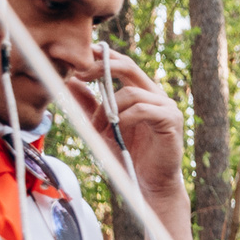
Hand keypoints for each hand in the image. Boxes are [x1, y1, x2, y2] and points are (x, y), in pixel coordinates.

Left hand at [67, 47, 185, 197]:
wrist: (150, 184)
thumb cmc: (129, 156)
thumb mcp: (101, 127)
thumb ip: (88, 105)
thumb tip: (69, 82)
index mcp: (141, 93)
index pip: (123, 64)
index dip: (103, 56)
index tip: (80, 56)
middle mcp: (156, 95)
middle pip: (129, 67)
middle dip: (102, 67)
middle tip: (79, 74)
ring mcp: (166, 107)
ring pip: (131, 92)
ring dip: (108, 109)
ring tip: (97, 128)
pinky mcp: (171, 121)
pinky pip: (142, 110)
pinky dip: (124, 119)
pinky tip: (115, 132)